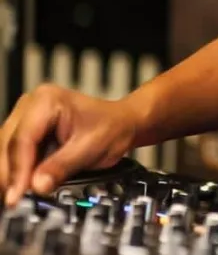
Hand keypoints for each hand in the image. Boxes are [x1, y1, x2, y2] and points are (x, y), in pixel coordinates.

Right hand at [0, 84, 138, 204]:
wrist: (121, 123)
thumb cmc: (112, 127)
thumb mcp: (91, 148)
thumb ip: (62, 167)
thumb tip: (37, 186)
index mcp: (47, 100)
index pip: (22, 139)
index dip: (18, 171)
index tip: (17, 195)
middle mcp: (31, 105)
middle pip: (7, 146)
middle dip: (12, 176)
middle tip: (17, 202)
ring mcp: (26, 117)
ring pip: (5, 152)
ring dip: (12, 175)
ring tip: (20, 197)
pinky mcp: (26, 131)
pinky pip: (13, 154)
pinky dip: (18, 172)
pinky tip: (23, 187)